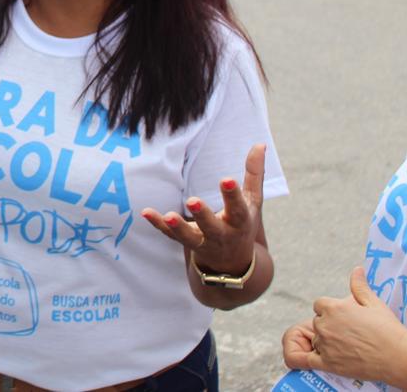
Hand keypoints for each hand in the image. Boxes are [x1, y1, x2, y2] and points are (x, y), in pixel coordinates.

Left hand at [142, 143, 265, 275]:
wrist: (233, 262)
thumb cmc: (243, 223)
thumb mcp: (253, 201)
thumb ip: (254, 173)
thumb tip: (260, 144)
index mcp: (240, 221)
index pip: (238, 208)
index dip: (232, 195)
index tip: (226, 179)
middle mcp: (222, 234)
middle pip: (212, 226)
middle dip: (203, 215)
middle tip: (192, 201)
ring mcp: (203, 241)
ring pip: (189, 237)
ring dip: (178, 228)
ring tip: (169, 217)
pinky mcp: (186, 243)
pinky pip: (170, 235)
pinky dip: (158, 225)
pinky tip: (146, 212)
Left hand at [283, 267, 406, 383]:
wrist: (399, 357)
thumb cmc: (388, 329)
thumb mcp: (374, 303)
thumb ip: (359, 286)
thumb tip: (356, 270)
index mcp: (333, 308)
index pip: (319, 305)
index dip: (331, 311)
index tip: (344, 318)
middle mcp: (325, 325)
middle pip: (318, 322)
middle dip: (329, 326)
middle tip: (350, 334)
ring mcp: (325, 344)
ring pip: (316, 339)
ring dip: (326, 342)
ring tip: (348, 347)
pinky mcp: (328, 363)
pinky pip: (306, 359)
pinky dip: (304, 358)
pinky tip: (306, 360)